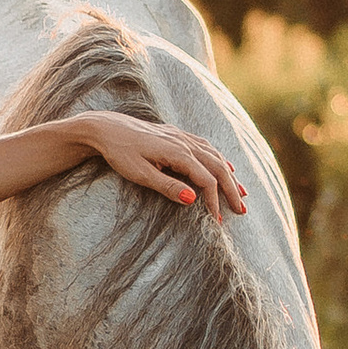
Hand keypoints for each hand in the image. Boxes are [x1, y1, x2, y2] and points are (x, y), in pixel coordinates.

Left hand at [76, 112, 247, 220]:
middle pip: (218, 167)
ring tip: (241, 192)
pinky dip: (219, 159)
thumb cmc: (119, 152)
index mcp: (178, 153)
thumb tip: (193, 198)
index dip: (214, 201)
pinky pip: (206, 147)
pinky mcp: (176, 134)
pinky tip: (226, 167)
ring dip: (230, 175)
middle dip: (231, 189)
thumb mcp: (140, 174)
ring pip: (215, 156)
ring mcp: (181, 136)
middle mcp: (184, 142)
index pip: (206, 180)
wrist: (106, 128)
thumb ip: (167, 186)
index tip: (217, 220)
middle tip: (241, 210)